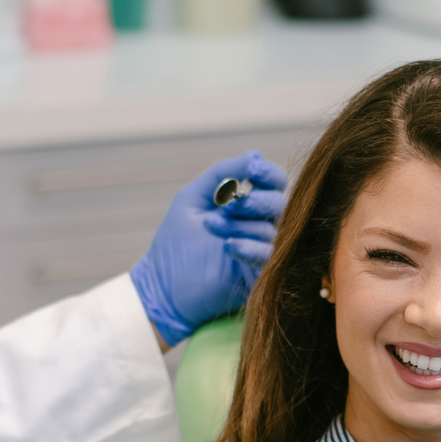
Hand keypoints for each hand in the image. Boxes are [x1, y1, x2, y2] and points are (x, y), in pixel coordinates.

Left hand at [131, 151, 288, 345]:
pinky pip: (267, 257)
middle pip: (279, 205)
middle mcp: (259, 226)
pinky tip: (227, 246)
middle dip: (254, 201)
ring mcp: (260, 252)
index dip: (269, 174)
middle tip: (228, 203)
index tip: (252, 171)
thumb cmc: (175, 242)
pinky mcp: (259, 277)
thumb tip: (255, 156)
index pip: (274, 184)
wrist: (162, 285)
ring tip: (210, 226)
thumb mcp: (194, 198)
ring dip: (239, 224)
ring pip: (270, 230)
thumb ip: (223, 174)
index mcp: (247, 206)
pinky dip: (249, 248)